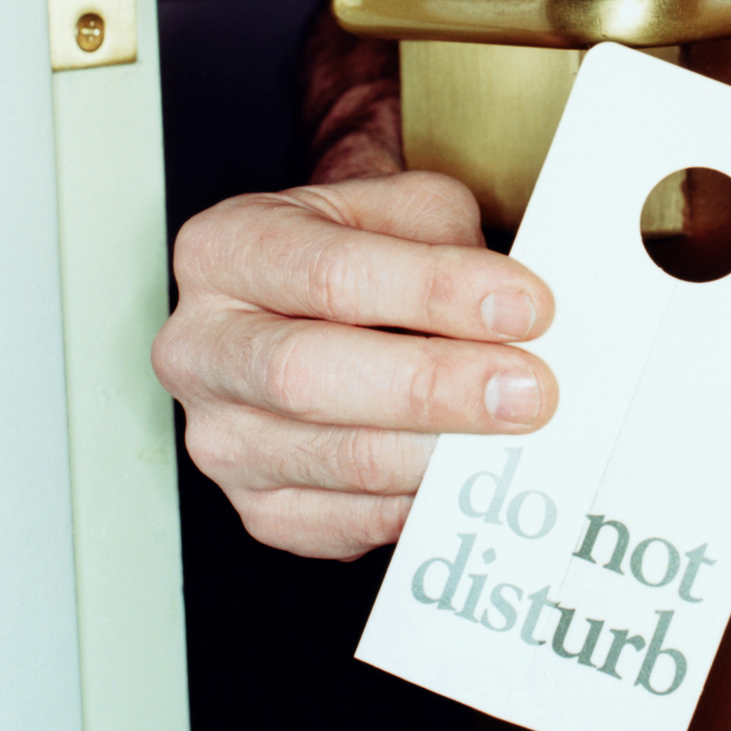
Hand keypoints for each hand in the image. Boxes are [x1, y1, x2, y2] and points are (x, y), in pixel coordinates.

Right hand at [153, 172, 555, 559]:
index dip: (434, 293)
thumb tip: (514, 315)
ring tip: (518, 434)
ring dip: (442, 453)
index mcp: (227, 251)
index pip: (329, 275)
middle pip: (310, 379)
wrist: (316, 296)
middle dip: (433, 388)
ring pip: (337, 461)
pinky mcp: (260, 510)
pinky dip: (423, 504)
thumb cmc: (365, 245)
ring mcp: (221, 440)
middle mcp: (201, 349)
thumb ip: (449, 243)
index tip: (526, 308)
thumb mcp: (401, 207)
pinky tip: (473, 473)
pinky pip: (349, 524)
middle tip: (528, 391)